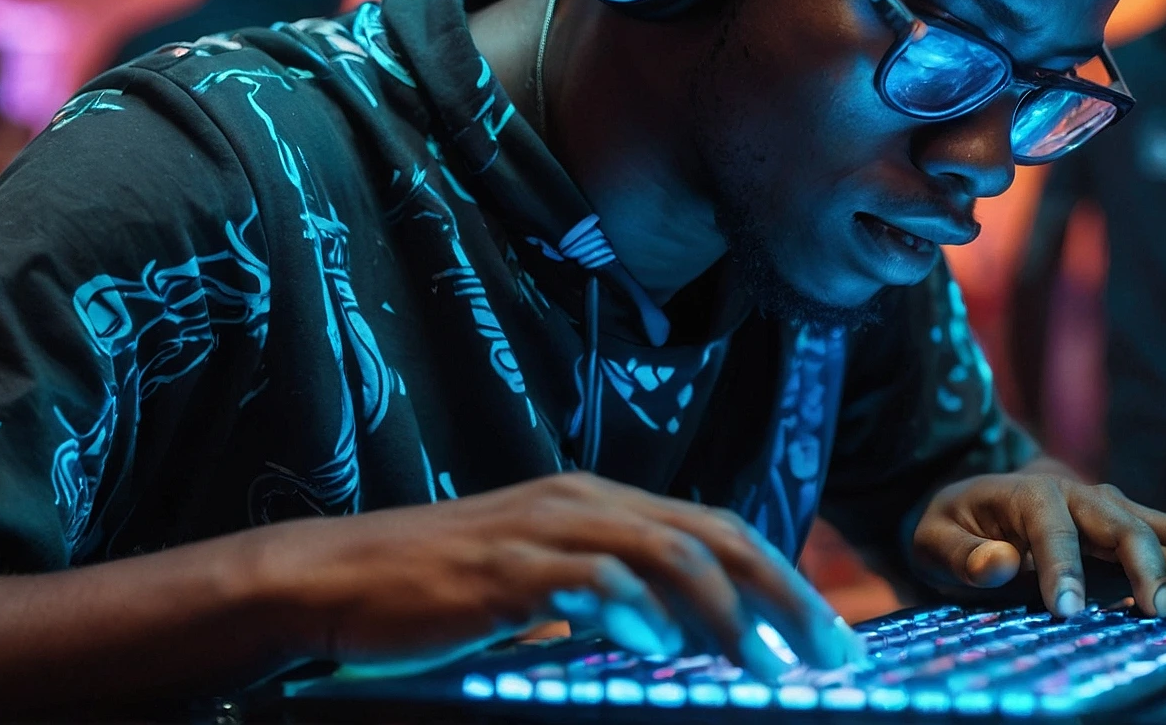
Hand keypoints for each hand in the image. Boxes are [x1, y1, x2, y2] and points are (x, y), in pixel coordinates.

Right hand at [261, 472, 863, 678]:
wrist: (332, 576)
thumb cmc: (436, 591)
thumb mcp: (538, 585)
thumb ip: (605, 597)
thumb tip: (675, 637)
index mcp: (597, 503)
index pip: (716, 530)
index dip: (784, 579)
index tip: (832, 638)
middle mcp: (582, 502)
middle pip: (712, 535)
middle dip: (783, 593)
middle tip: (832, 653)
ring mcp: (544, 530)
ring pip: (665, 552)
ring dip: (725, 610)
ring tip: (764, 663)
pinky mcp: (503, 568)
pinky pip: (586, 579)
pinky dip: (633, 609)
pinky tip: (661, 646)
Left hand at [912, 468, 1165, 619]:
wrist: (989, 503)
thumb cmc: (960, 526)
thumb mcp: (935, 538)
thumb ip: (960, 552)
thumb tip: (996, 561)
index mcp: (1032, 493)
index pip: (1053, 529)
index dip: (1062, 568)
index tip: (1066, 611)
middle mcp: (1086, 497)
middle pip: (1127, 525)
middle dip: (1146, 568)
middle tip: (1157, 615)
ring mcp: (1121, 514)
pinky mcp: (1142, 534)